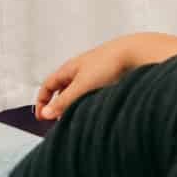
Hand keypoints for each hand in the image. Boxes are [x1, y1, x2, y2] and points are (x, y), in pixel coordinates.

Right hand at [35, 33, 176, 120]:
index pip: (48, 84)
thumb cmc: (108, 64)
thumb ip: (64, 101)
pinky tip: (94, 111)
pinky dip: (88, 103)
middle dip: (59, 106)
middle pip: (62, 89)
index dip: (42, 100)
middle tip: (60, 122)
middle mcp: (80, 70)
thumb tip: (46, 114)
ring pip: (78, 92)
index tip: (41, 117)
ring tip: (78, 118)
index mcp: (69, 68)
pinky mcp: (108, 79)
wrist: (135, 54)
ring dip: (74, 106)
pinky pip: (92, 93)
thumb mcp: (81, 86)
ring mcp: (94, 74)